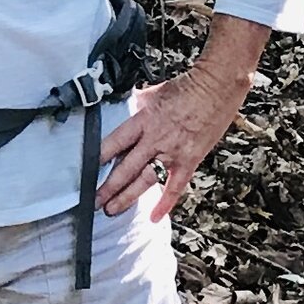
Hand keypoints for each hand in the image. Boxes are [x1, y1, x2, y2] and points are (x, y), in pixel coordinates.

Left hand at [98, 59, 254, 220]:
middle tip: (94, 200)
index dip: (99, 158)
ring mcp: (173, 152)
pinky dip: (165, 203)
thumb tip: (128, 104)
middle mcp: (155, 139)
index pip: (115, 142)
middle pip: (126, 167)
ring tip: (112, 209)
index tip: (86, 170)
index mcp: (143, 120)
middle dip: (108, 186)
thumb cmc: (188, 86)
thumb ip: (139, 103)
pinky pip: (175, 187)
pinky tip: (155, 217)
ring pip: (145, 180)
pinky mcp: (190, 160)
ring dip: (127, 197)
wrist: (217, 87)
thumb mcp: (155, 92)